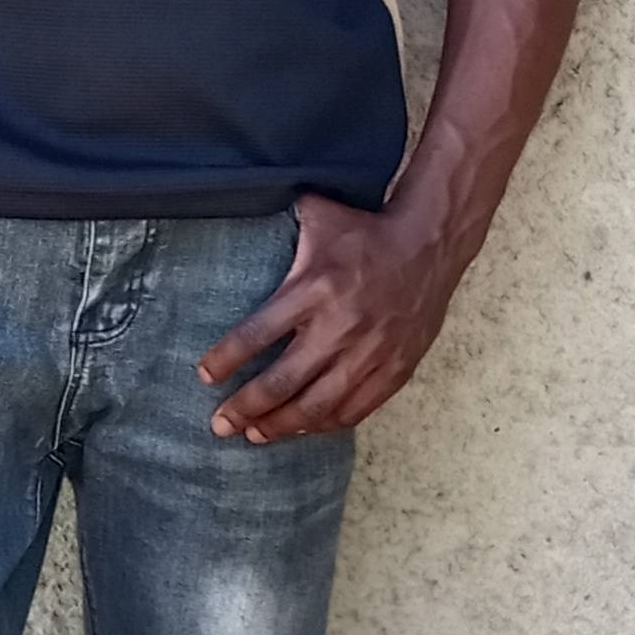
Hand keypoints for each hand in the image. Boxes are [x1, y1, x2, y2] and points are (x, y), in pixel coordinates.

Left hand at [199, 192, 457, 440]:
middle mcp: (341, 326)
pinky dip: (323, 425)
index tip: (205, 376)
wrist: (430, 244)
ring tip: (253, 435)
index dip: (227, 360)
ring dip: (280, 426)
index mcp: (315, 288)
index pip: (258, 334)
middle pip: (282, 382)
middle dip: (244, 408)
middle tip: (219, 424)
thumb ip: (277, 220)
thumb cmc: (365, 230)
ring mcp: (370, 353)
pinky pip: (353, 410)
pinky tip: (301, 428)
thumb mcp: (319, 216)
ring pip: (316, 407)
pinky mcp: (394, 369)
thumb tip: (236, 199)